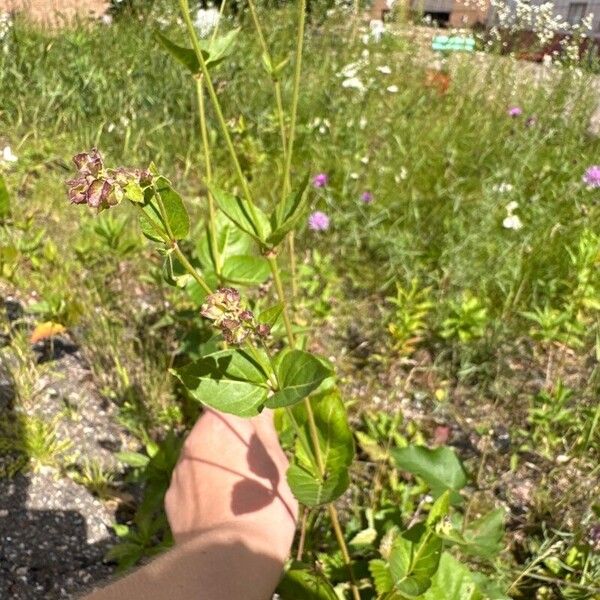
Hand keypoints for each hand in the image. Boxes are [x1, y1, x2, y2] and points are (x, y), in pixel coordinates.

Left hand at [165, 408, 297, 562]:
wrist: (230, 556)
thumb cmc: (265, 502)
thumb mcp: (277, 461)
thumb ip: (265, 430)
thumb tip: (262, 408)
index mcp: (222, 422)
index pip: (227, 397)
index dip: (241, 404)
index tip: (255, 416)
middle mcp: (194, 439)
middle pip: (212, 427)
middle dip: (229, 437)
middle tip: (251, 456)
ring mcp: (180, 469)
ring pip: (200, 455)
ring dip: (216, 462)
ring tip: (237, 488)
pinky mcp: (171, 496)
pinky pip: (190, 482)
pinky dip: (203, 487)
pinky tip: (220, 506)